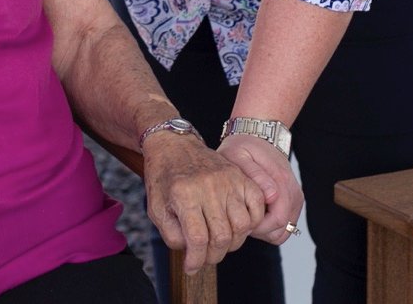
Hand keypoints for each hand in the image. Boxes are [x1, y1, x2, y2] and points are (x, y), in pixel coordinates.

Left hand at [143, 133, 265, 273]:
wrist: (173, 145)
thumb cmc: (163, 177)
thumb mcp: (156, 207)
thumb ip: (171, 234)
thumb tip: (192, 252)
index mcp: (184, 194)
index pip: (197, 239)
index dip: (196, 260)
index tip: (191, 267)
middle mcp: (208, 187)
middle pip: (222, 236)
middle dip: (213, 256)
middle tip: (205, 257)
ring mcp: (227, 180)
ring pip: (241, 225)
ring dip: (232, 243)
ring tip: (219, 242)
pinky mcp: (240, 176)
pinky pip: (256, 207)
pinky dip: (252, 223)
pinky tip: (236, 226)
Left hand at [216, 132, 304, 245]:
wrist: (258, 138)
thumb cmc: (244, 147)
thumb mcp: (239, 155)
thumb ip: (255, 175)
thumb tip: (271, 196)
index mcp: (282, 181)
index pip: (275, 221)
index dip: (255, 227)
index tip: (238, 218)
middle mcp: (293, 193)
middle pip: (280, 231)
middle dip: (258, 230)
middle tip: (239, 217)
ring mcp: (295, 199)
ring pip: (283, 232)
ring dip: (264, 230)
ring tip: (246, 213)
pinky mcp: (293, 203)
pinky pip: (284, 226)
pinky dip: (270, 226)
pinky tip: (255, 213)